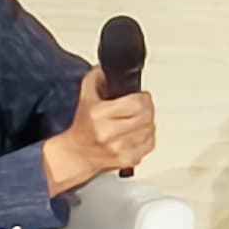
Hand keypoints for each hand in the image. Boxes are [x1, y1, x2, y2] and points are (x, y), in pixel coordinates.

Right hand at [43, 69, 157, 195]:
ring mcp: (119, 149)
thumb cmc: (83, 127)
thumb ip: (96, 78)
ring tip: (137, 120)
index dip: (142, 97)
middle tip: (141, 106)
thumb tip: (106, 68)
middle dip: (147, 108)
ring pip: (150, 129)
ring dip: (148, 122)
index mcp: (98, 115)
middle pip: (146, 116)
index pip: (136, 103)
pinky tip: (137, 133)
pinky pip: (150, 144)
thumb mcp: (86, 97)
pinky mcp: (128, 160)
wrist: (77, 154)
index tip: (140, 96)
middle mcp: (108, 133)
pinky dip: (148, 137)